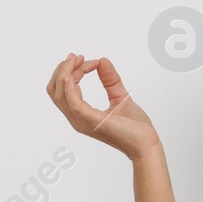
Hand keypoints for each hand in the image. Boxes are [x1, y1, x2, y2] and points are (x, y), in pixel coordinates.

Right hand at [45, 53, 160, 159]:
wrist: (146, 144)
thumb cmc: (135, 128)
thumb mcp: (120, 97)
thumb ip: (110, 80)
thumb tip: (102, 61)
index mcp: (82, 115)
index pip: (64, 90)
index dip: (71, 71)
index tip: (88, 61)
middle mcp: (77, 119)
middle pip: (56, 90)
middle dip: (63, 69)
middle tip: (78, 57)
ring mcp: (82, 120)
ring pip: (60, 94)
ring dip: (66, 72)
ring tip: (78, 60)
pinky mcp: (91, 120)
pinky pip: (72, 101)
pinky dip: (69, 85)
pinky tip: (73, 73)